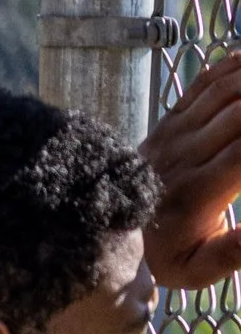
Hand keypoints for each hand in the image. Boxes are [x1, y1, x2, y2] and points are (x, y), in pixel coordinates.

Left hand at [146, 55, 240, 289]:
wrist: (106, 231)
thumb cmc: (162, 252)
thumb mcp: (195, 269)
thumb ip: (233, 254)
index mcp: (196, 194)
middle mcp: (185, 156)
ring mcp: (175, 132)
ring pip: (228, 88)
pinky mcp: (171, 117)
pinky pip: (208, 80)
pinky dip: (239, 64)